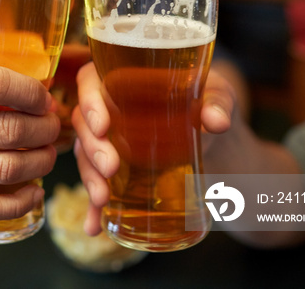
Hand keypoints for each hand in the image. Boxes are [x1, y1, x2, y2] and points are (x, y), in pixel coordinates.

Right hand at [0, 57, 59, 222]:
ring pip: (3, 169)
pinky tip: (34, 190)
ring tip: (48, 151)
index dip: (32, 92)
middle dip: (44, 128)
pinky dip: (18, 203)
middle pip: (7, 130)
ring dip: (40, 162)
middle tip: (54, 123)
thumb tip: (25, 63)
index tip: (45, 96)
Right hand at [72, 63, 237, 235]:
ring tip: (102, 198)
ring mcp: (110, 141)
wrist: (220, 141)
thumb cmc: (211, 104)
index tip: (103, 125)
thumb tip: (216, 121)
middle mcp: (110, 108)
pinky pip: (98, 185)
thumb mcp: (219, 95)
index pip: (90, 80)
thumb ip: (219, 103)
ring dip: (89, 177)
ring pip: (85, 155)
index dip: (89, 101)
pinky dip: (94, 208)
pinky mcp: (116, 170)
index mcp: (125, 78)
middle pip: (84, 122)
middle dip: (91, 148)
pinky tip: (94, 226)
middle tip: (111, 167)